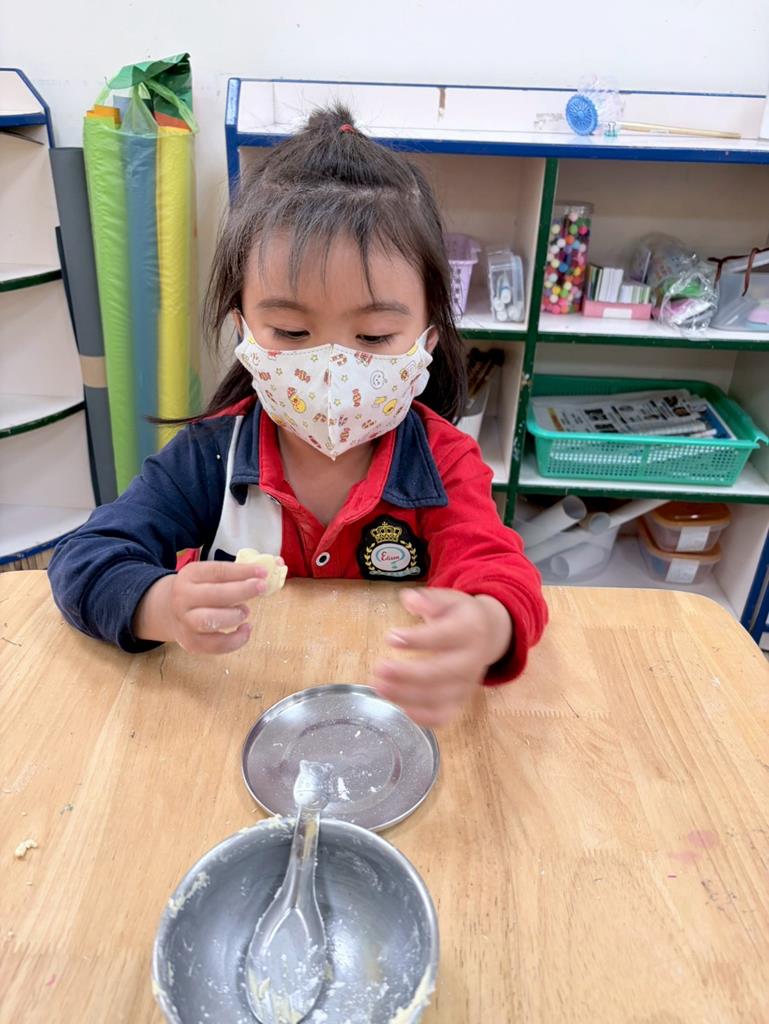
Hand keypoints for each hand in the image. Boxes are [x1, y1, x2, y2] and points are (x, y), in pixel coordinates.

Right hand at [133, 559, 282, 653]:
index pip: (217, 571)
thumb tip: (274, 566)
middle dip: (241, 591)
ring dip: (234, 616)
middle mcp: (182, 598)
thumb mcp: (209, 576)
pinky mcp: (191, 643)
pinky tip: (245, 630)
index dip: (242, 571)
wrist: (169, 611)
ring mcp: (185, 622)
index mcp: (190, 575)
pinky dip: (236, 640)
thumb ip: (236, 574)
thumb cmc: (200, 590)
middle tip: (261, 588)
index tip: (263, 572)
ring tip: (245, 611)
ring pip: (209, 621)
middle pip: (213, 595)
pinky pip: (215, 646)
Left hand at [371, 588, 512, 726]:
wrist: (488, 635)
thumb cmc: (460, 615)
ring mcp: (467, 684)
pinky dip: (421, 717)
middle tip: (379, 669)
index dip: (417, 640)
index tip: (390, 637)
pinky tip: (398, 707)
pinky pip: (443, 716)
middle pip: (441, 672)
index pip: (444, 637)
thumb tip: (408, 598)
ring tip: (379, 687)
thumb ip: (429, 599)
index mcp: (470, 630)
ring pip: (439, 697)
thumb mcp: (449, 599)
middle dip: (408, 674)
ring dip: (407, 696)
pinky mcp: (461, 701)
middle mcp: (472, 660)